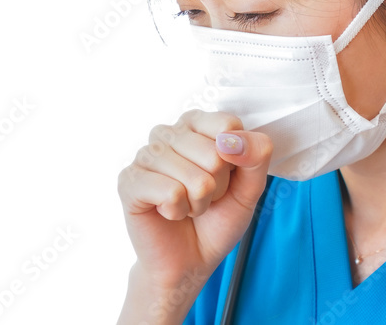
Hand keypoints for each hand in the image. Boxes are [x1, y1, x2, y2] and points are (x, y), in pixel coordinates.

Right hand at [117, 109, 273, 293]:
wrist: (189, 260)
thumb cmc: (216, 220)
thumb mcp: (249, 188)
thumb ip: (255, 155)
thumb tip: (232, 140)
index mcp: (195, 124)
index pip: (228, 126)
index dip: (236, 160)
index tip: (224, 177)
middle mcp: (167, 133)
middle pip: (214, 153)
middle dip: (217, 186)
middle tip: (203, 197)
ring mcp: (145, 155)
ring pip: (193, 176)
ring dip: (198, 202)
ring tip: (186, 206)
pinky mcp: (129, 181)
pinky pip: (170, 192)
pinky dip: (178, 211)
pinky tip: (168, 212)